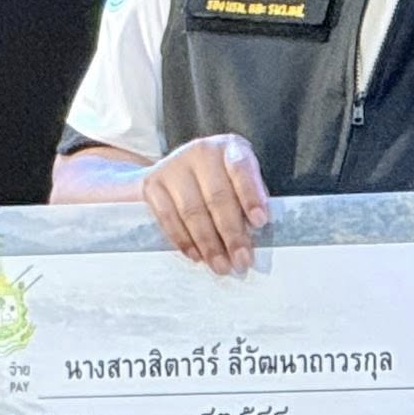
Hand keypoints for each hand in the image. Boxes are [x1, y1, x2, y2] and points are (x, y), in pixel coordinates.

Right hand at [141, 134, 271, 272]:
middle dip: (232, 234)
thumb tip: (254, 235)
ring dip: (208, 244)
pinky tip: (196, 256)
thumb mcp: (238, 179)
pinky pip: (168, 218)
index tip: (260, 222)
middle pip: (217, 198)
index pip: (241, 169)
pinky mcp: (152, 184)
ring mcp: (174, 166)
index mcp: (230, 148)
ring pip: (192, 212)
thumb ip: (247, 201)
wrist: (173, 169)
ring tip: (221, 266)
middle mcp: (201, 151)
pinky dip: (184, 241)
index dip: (251, 196)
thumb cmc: (219, 179)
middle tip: (242, 261)